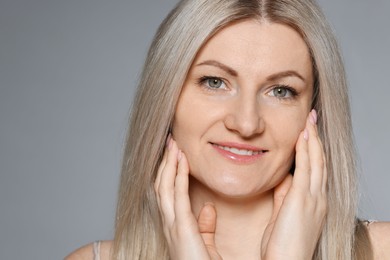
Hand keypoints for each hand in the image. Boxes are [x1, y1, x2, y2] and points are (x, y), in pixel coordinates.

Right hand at [154, 138, 221, 259]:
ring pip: (164, 186)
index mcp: (175, 225)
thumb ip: (205, 226)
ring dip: (169, 164)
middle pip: (161, 185)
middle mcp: (169, 222)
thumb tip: (207, 207)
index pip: (167, 192)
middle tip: (171, 142)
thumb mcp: (205, 244)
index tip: (175, 154)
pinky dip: (177, 176)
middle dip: (165, 162)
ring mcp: (172, 224)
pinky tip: (181, 161)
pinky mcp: (181, 227)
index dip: (169, 172)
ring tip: (173, 144)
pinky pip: (176, 195)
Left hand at [261, 110, 326, 259]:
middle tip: (312, 119)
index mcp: (313, 202)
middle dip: (315, 138)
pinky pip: (306, 169)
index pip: (315, 169)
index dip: (313, 149)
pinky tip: (303, 137)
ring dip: (312, 139)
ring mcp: (313, 198)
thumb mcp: (284, 215)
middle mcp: (318, 198)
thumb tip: (285, 178)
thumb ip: (285, 195)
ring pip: (316, 161)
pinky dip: (306, 151)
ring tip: (309, 121)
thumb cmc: (283, 245)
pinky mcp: (303, 199)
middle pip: (319, 161)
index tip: (307, 133)